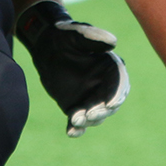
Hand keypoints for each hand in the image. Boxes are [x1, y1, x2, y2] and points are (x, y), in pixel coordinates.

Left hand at [16, 1, 129, 136]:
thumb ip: (93, 37)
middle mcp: (104, 86)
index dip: (117, 95)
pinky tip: (71, 132)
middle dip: (102, 111)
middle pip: (109, 104)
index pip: (119, 85)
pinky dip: (76, 128)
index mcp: (110, 69)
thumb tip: (113, 42)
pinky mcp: (76, 107)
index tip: (111, 103)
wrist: (46, 47)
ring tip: (76, 119)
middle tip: (90, 114)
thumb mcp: (77, 33)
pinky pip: (78, 121)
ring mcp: (90, 98)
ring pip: (95, 116)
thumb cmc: (65, 37)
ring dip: (88, 120)